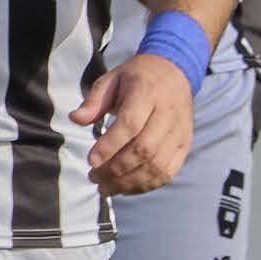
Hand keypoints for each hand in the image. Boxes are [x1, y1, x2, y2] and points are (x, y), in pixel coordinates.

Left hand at [69, 51, 198, 197]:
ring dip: (129, 182)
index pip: (130, 124)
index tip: (91, 161)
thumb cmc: (138, 78)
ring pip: (156, 165)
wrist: (175, 72)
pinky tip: (126, 187)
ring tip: (106, 187)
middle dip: (116, 169)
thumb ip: (94, 101)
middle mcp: (168, 113)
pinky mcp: (185, 145)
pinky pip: (168, 172)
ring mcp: (179, 132)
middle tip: (93, 177)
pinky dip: (146, 185)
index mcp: (147, 92)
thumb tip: (75, 119)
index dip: (110, 145)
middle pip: (144, 149)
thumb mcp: (112, 79)